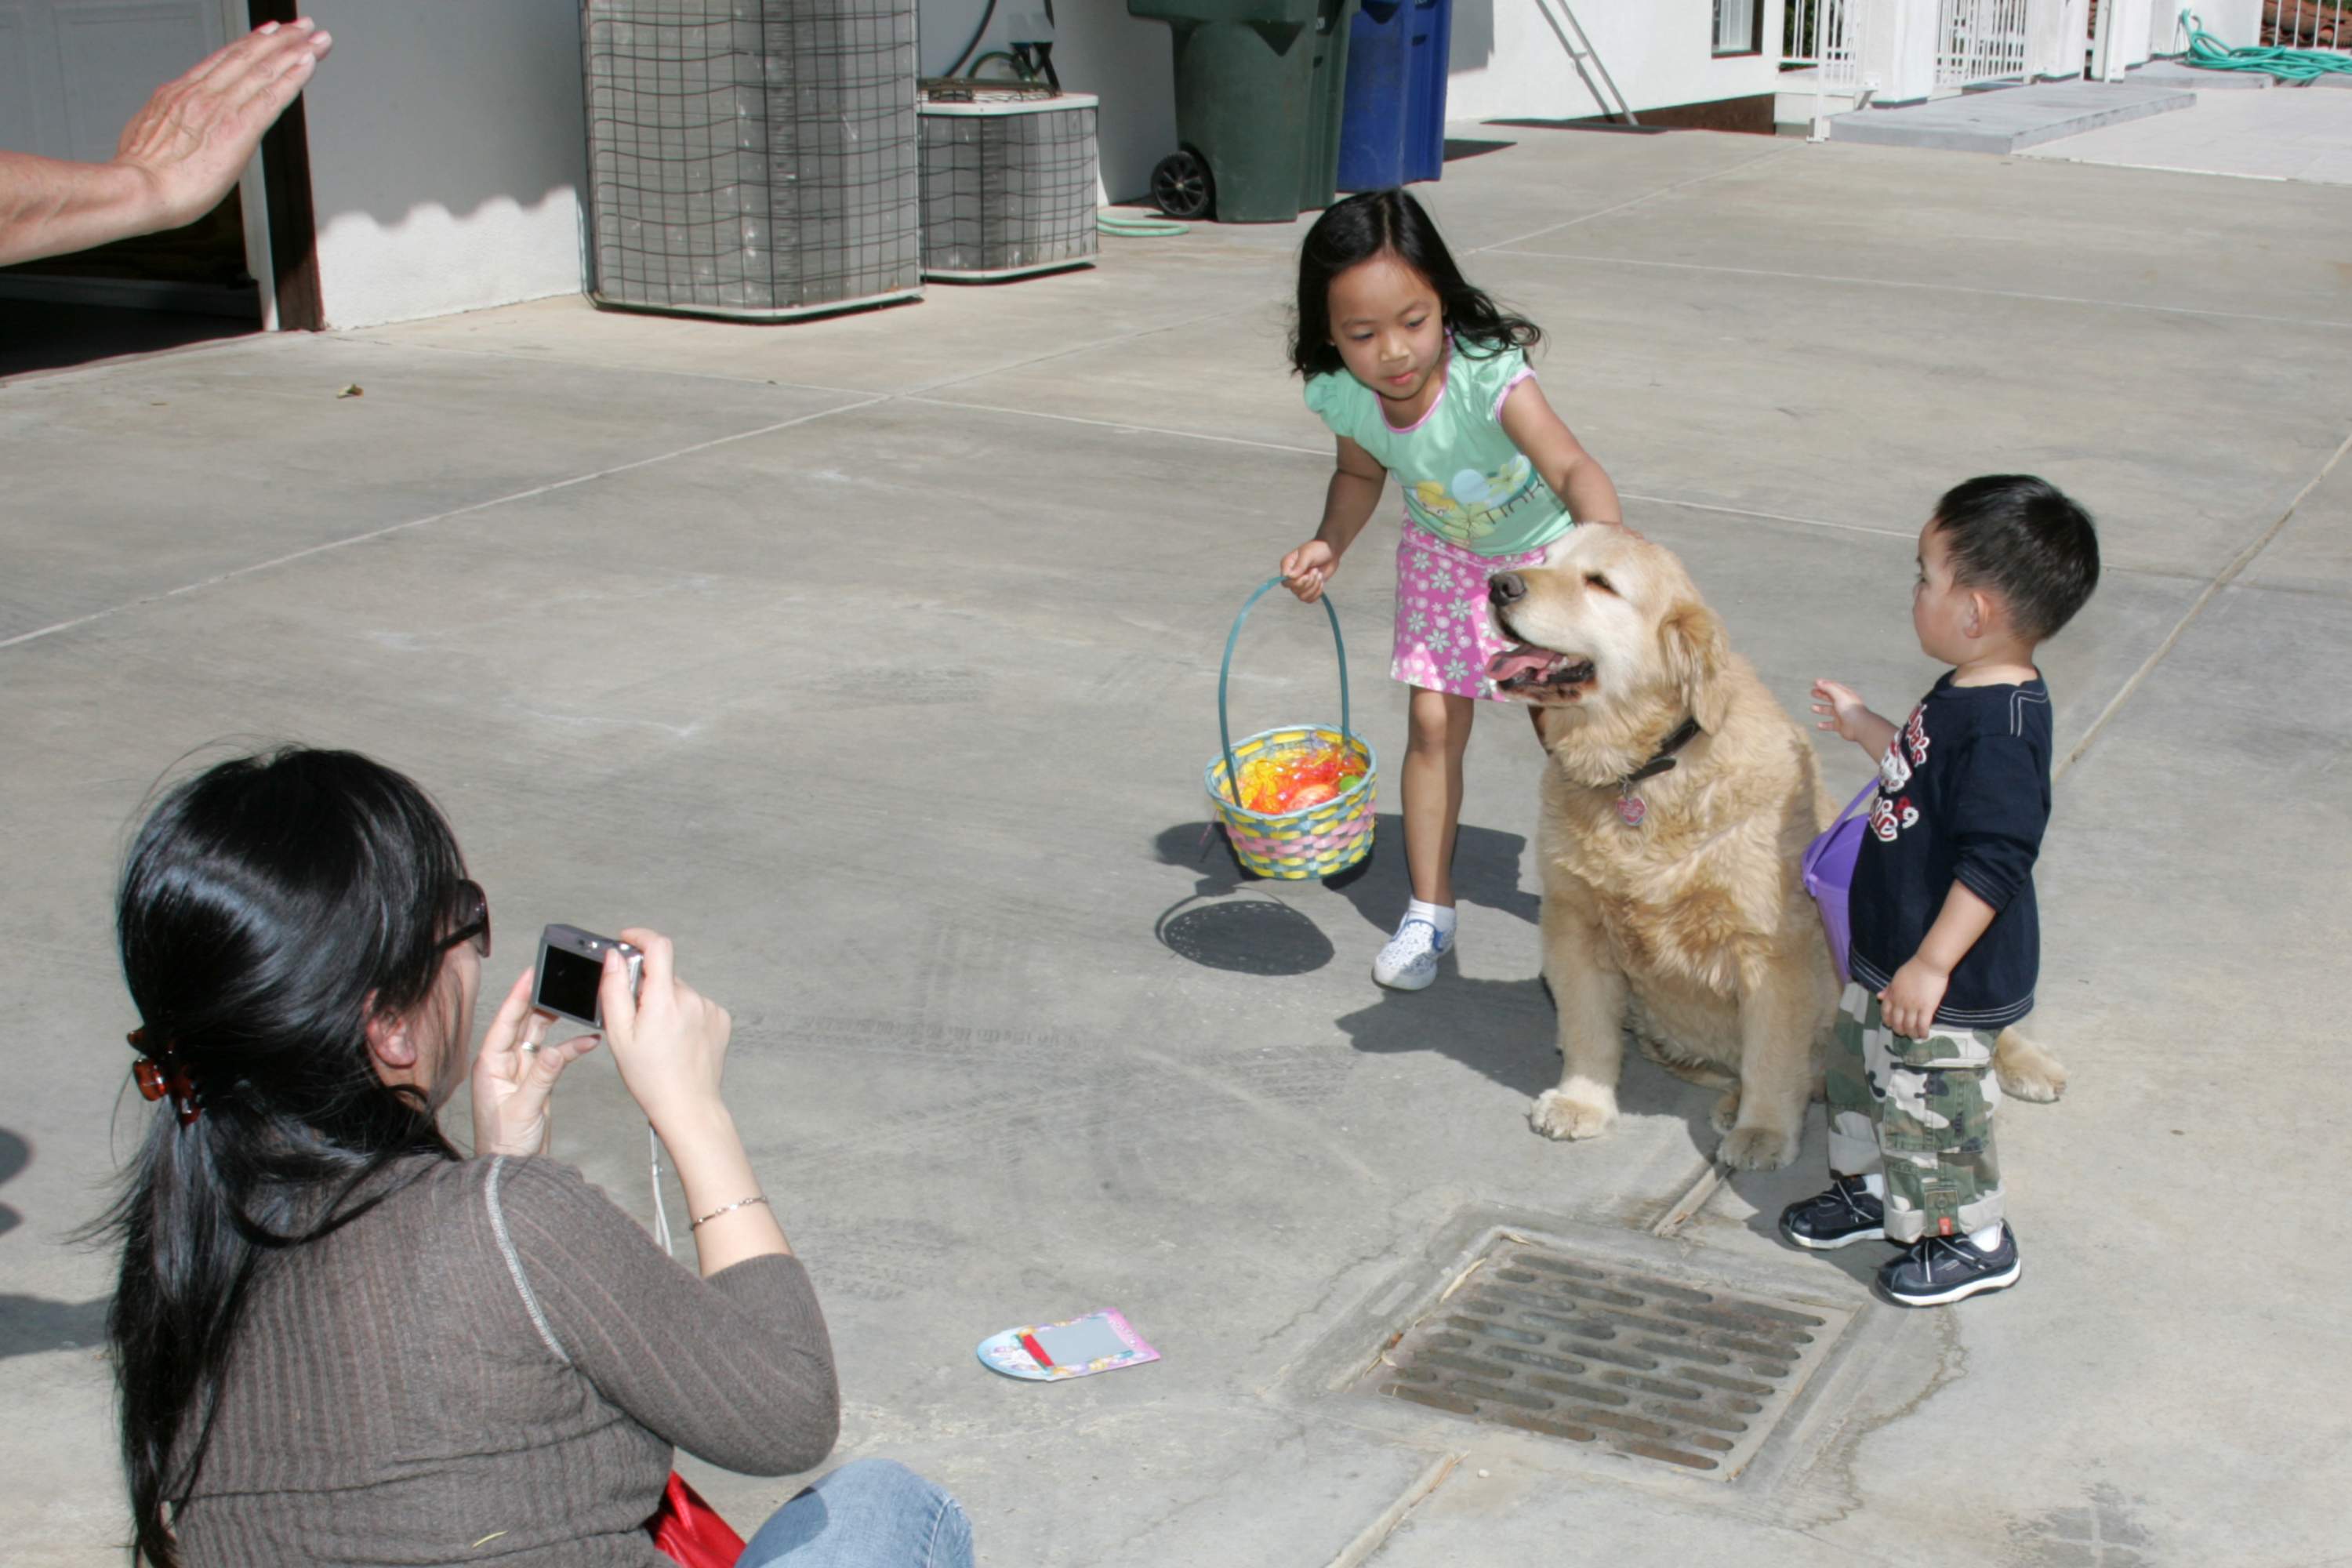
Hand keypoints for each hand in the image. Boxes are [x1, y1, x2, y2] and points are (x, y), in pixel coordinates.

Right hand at [112, 19, 331, 232]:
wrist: (137, 189)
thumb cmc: (142, 177)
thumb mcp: (148, 135)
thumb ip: (170, 125)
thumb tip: (176, 128)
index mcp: (178, 94)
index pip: (221, 61)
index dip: (248, 43)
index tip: (267, 32)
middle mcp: (200, 94)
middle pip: (246, 56)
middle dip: (278, 38)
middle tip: (302, 26)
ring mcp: (220, 108)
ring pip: (262, 69)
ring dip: (293, 49)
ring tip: (315, 36)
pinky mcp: (239, 128)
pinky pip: (272, 96)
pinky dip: (293, 77)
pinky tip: (308, 63)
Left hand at [470, 969, 598, 1157]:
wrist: (510, 1167)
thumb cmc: (503, 1142)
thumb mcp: (522, 1108)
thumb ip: (540, 1077)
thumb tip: (555, 1050)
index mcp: (491, 1064)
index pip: (505, 1022)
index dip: (518, 996)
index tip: (531, 974)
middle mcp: (504, 1062)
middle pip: (522, 1023)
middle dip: (539, 1001)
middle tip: (557, 980)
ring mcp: (520, 1070)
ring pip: (539, 1035)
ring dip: (556, 1021)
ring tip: (575, 1003)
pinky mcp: (536, 1080)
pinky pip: (554, 1056)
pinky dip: (570, 1048)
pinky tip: (588, 1041)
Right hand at [598, 929, 733, 1136]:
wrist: (687, 1105)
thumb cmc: (651, 1077)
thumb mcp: (620, 1034)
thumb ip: (614, 989)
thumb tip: (615, 957)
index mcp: (664, 1000)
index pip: (658, 946)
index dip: (640, 937)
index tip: (628, 940)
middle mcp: (691, 999)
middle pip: (664, 974)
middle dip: (647, 987)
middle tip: (637, 1018)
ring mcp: (709, 1008)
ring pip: (679, 991)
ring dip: (666, 1003)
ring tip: (660, 1036)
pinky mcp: (720, 1018)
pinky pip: (695, 1004)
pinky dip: (683, 1014)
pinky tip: (678, 1039)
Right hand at [1280, 539, 1338, 602]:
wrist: (1330, 550)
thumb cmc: (1318, 548)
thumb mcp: (1308, 554)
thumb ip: (1299, 565)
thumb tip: (1289, 576)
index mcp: (1287, 565)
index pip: (1285, 582)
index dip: (1296, 582)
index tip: (1307, 575)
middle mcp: (1291, 576)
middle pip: (1294, 590)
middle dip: (1309, 583)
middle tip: (1316, 570)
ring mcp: (1300, 583)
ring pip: (1302, 596)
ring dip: (1314, 587)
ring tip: (1319, 575)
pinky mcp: (1309, 588)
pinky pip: (1309, 599)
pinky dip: (1317, 593)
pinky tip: (1321, 581)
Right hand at [1810, 679, 1875, 743]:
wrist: (1859, 725)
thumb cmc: (1850, 708)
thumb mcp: (1838, 694)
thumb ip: (1828, 687)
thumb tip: (1817, 681)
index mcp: (1844, 695)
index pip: (1834, 687)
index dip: (1824, 684)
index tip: (1815, 683)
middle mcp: (1843, 704)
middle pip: (1830, 698)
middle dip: (1821, 695)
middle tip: (1812, 693)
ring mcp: (1841, 715)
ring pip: (1829, 711)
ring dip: (1821, 709)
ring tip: (1812, 708)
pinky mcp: (1840, 725)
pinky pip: (1830, 725)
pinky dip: (1824, 725)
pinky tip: (1818, 725)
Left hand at [1879, 957, 1949, 1040]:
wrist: (1928, 964)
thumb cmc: (1913, 969)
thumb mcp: (1896, 978)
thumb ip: (1888, 989)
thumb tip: (1878, 997)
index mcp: (1892, 995)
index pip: (1885, 1013)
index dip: (1887, 1021)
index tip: (1891, 1025)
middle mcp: (1900, 1003)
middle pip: (1897, 1022)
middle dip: (1900, 1030)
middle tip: (1904, 1033)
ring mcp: (1913, 1007)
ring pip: (1910, 1026)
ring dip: (1912, 1034)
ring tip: (1915, 1036)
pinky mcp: (1927, 1008)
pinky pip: (1923, 1025)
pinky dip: (1922, 1032)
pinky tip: (1924, 1035)